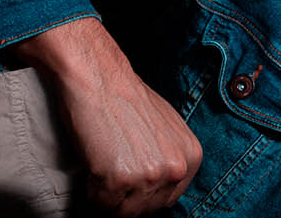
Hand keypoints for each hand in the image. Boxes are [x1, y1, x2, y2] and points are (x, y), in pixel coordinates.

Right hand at [14, 18, 201, 214]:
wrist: (98, 77)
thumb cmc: (124, 97)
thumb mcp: (164, 127)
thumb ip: (168, 156)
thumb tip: (158, 185)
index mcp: (191, 156)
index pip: (168, 199)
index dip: (143, 194)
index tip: (128, 186)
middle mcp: (176, 168)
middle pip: (147, 210)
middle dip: (125, 199)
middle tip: (109, 176)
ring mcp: (149, 175)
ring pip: (123, 212)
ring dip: (107, 197)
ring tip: (101, 166)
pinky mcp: (120, 178)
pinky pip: (100, 204)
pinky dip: (90, 190)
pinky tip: (92, 164)